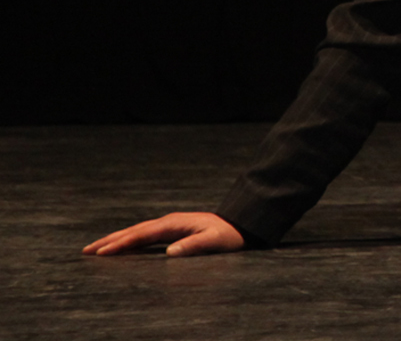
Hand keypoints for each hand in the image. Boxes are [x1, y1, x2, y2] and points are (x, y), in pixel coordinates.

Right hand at [83, 212, 245, 257]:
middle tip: (86, 250)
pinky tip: (122, 247)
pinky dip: (129, 240)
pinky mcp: (172, 230)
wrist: (241, 224)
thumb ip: (194, 245)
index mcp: (174, 224)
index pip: (141, 235)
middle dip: (110, 240)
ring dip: (116, 239)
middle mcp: (168, 222)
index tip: (101, 253)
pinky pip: (145, 236)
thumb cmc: (228, 235)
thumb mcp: (214, 241)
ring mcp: (169, 225)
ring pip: (137, 232)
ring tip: (96, 248)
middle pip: (133, 231)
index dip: (121, 244)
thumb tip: (170, 252)